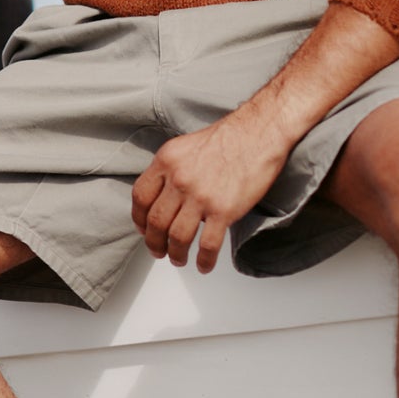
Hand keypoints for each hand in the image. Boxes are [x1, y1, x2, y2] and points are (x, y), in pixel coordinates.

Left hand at [130, 108, 294, 271]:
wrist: (260, 132)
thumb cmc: (229, 138)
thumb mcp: (187, 146)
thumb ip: (172, 169)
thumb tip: (164, 195)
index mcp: (167, 161)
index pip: (140, 197)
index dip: (139, 219)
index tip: (143, 229)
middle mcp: (179, 179)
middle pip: (156, 221)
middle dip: (154, 242)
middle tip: (158, 250)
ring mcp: (200, 196)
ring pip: (177, 237)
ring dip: (175, 254)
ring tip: (178, 260)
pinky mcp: (223, 210)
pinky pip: (208, 244)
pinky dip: (204, 260)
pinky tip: (204, 265)